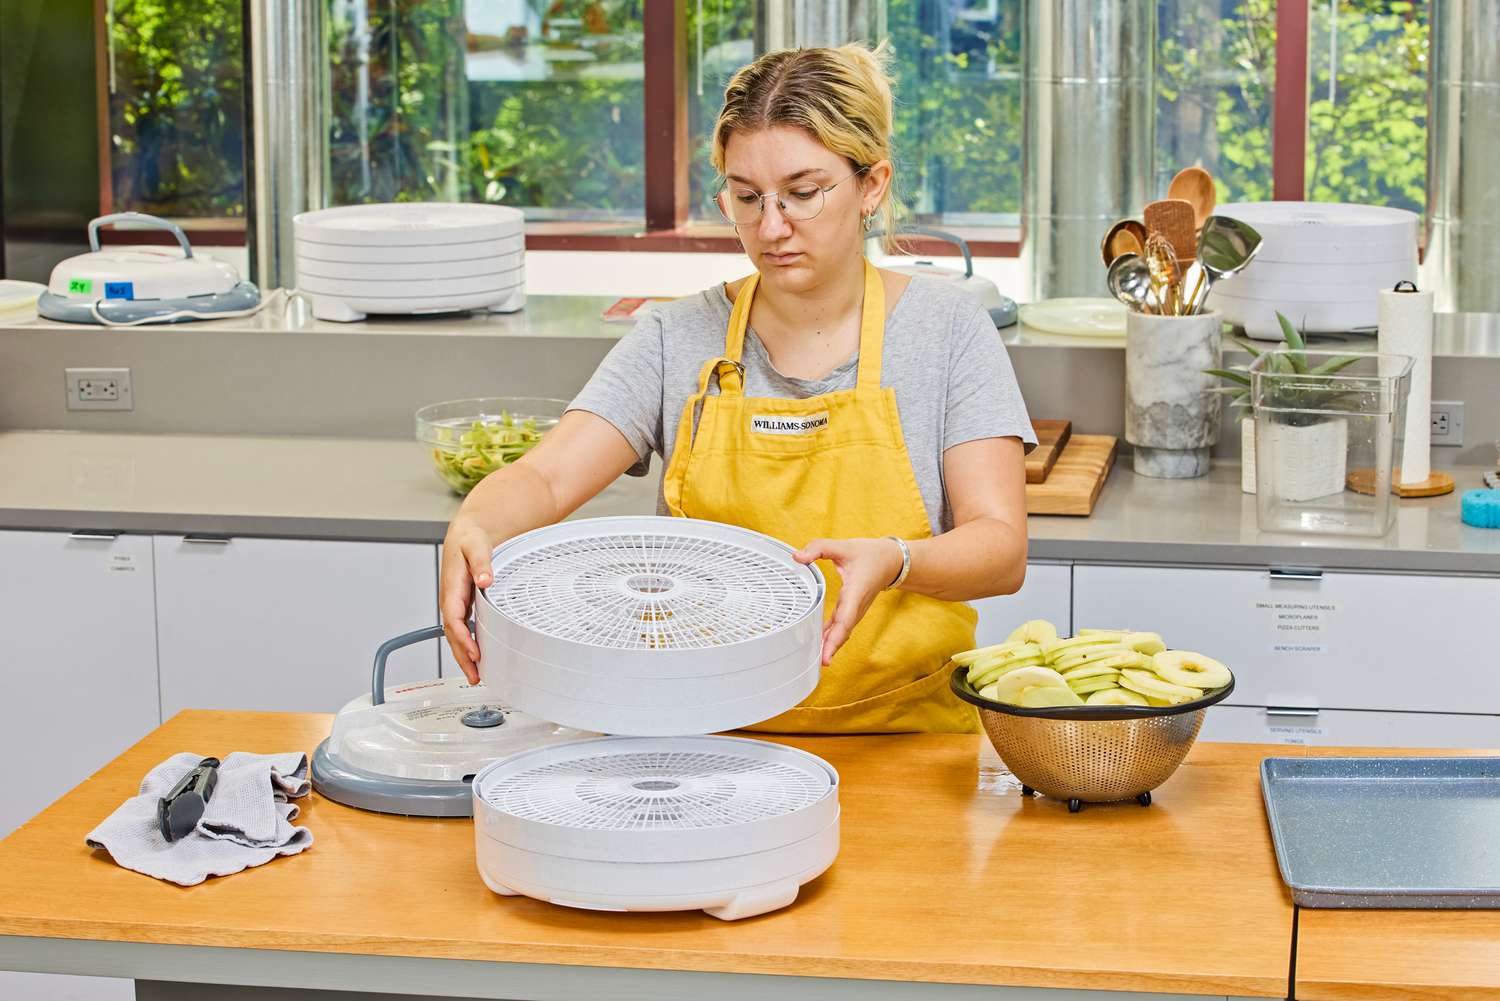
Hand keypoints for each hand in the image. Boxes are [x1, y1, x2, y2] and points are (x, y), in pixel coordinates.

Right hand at [440, 514, 495, 683]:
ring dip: (464, 656)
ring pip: (456, 635)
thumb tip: (485, 580)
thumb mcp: (477, 546)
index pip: (454, 619)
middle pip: (453, 634)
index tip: (474, 652)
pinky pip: (462, 630)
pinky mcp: (462, 606)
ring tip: (475, 676)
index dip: (463, 638)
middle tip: (475, 676)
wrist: (466, 534)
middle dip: (462, 657)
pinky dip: (468, 645)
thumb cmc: (470, 540)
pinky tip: (477, 657)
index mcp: (452, 587)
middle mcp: (451, 599)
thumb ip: (482, 563)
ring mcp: (455, 604)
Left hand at [793, 537, 903, 665]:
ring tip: (815, 659)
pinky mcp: (852, 611)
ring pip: (843, 632)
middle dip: (831, 648)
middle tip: (818, 663)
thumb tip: (798, 557)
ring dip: (830, 645)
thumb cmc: (869, 555)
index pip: (845, 618)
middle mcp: (857, 605)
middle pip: (843, 631)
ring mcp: (856, 610)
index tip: (827, 653)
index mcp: (855, 591)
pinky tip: (820, 645)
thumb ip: (819, 548)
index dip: (836, 637)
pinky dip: (831, 637)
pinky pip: (841, 627)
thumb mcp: (843, 546)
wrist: (891, 562)